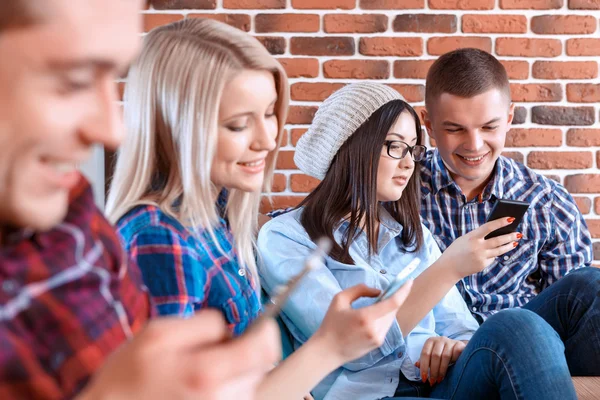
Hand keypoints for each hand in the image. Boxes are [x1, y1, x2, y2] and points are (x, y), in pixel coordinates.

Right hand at [80, 310, 280, 399]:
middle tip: (216, 351)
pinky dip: (226, 389)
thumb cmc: (127, 378)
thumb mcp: (158, 334)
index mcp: (207, 373)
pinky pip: (236, 397)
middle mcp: (222, 399)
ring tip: (200, 374)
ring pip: (250, 384)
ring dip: (235, 373)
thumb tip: (232, 327)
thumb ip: (204, 324)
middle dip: (246, 352)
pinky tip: (199, 390)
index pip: (265, 349)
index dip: (267, 331)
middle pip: (261, 367)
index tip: (261, 325)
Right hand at [313, 281, 412, 364]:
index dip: (403, 291)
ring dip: (387, 308)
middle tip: (385, 291)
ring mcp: (378, 338)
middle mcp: (376, 329)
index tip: (409, 281)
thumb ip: (360, 290)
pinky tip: (371, 317)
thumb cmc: (331, 324)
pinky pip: (385, 325)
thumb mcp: (340, 299)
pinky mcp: (378, 344)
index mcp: (366, 317)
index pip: (392, 303)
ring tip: (374, 305)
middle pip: (393, 309)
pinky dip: (383, 317)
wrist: (327, 351)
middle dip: (393, 298)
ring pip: (390, 318)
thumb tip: (378, 292)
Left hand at [415, 337, 466, 384]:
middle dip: (433, 371)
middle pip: (435, 356)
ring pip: (445, 356)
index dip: (423, 367)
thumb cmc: (441, 352)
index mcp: (430, 341)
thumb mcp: (431, 355)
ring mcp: (450, 341)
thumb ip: (424, 360)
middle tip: (432, 381)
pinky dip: (453, 362)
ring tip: (439, 380)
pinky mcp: (459, 344)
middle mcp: (440, 340)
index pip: (425, 353)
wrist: (456, 347)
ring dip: (442, 370)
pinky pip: (456, 354)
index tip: (424, 378)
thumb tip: (416, 365)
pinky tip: (452, 370)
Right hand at [440, 217, 521, 278]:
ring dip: (509, 246)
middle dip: (510, 236)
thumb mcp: (464, 239)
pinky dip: (495, 254)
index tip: (511, 218)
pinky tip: (497, 252)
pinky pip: (492, 258)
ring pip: (500, 250)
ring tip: (515, 242)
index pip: (489, 227)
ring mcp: (481, 257)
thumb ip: (477, 236)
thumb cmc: (456, 250)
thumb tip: (494, 233)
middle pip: (499, 240)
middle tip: (518, 233)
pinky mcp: (483, 265)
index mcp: (472, 237)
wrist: (449, 267)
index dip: (501, 222)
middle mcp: (478, 247)